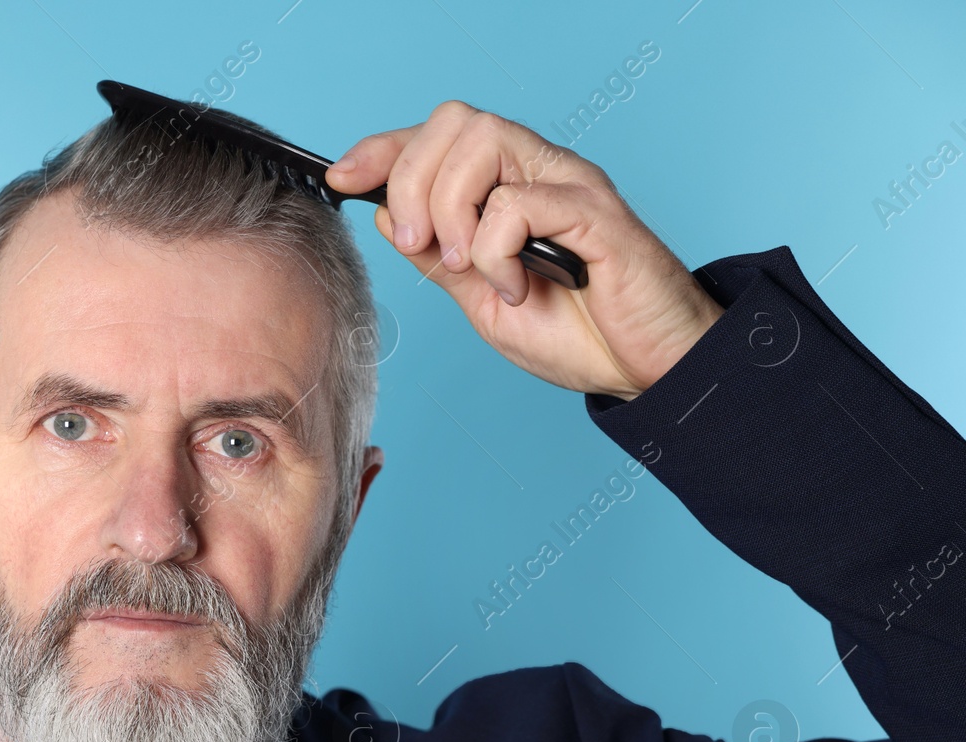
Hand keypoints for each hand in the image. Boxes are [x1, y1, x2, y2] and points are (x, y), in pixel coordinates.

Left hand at [326, 101, 722, 400]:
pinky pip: (520, 201)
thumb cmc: (579, 335)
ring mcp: (569, 185)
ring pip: (483, 142)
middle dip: (412, 180)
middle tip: (415, 244)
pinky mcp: (596, 213)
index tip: (342, 177)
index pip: (437, 135)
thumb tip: (385, 214)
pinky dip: (496, 249)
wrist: (647, 371)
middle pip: (454, 122)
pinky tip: (516, 284)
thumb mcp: (483, 301)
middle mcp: (539, 172)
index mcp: (509, 187)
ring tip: (468, 266)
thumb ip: (440, 258)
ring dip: (451, 209)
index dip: (383, 148)